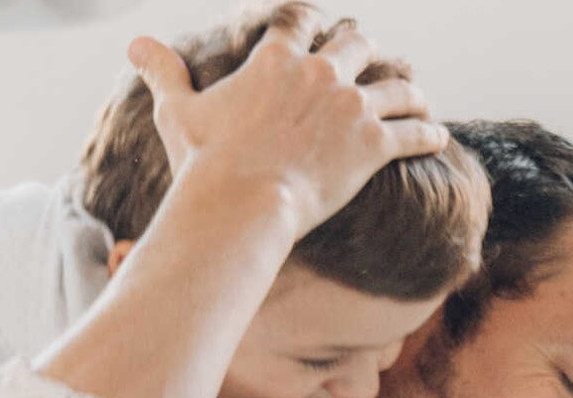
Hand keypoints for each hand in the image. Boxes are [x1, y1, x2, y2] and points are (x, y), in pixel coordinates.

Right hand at [126, 14, 443, 236]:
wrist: (242, 203)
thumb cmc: (206, 163)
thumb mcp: (178, 112)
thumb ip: (163, 72)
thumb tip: (134, 43)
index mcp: (276, 58)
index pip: (300, 20)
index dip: (312, 18)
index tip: (322, 22)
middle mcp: (320, 72)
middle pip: (356, 44)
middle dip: (365, 48)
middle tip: (372, 56)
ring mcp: (351, 107)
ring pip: (395, 86)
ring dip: (408, 91)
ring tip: (418, 99)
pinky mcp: (373, 144)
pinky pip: (413, 132)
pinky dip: (428, 133)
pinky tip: (438, 137)